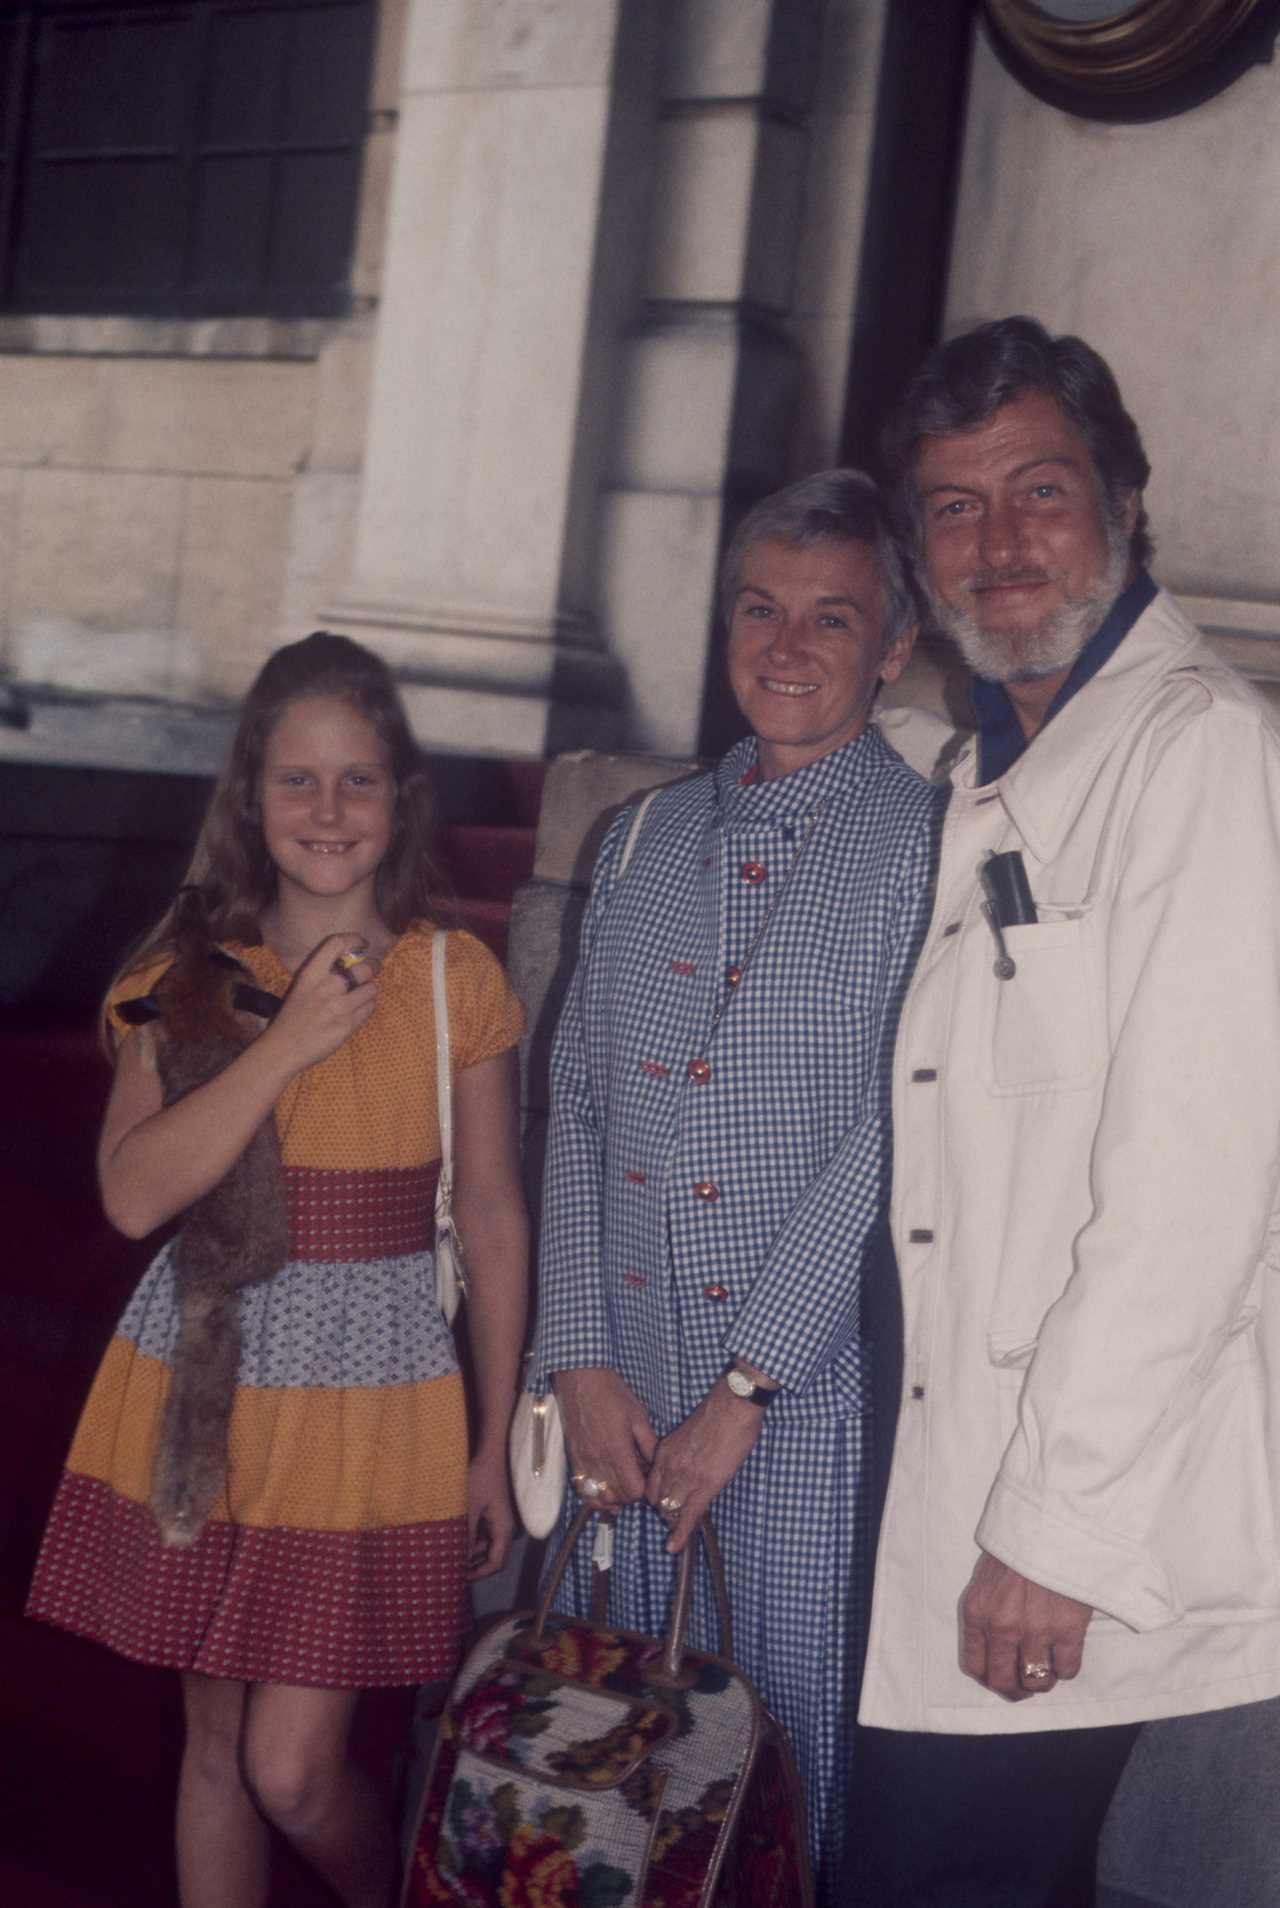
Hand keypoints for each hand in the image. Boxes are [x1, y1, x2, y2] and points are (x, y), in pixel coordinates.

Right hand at [264, 933, 377, 1071]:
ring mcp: (339, 1007)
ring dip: (370, 989)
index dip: (354, 939)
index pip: (336, 944)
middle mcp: (326, 987)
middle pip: (364, 967)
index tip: (362, 943)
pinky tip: (359, 1008)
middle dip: (373, 966)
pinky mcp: (348, 1025)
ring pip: (371, 988)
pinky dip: (368, 1005)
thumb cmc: (291, 1016)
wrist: (284, 1048)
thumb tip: (350, 961)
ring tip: (363, 992)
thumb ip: (322, 973)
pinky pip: (369, 1008)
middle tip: (373, 968)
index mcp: (310, 974)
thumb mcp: (300, 987)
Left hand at [467, 1445, 515, 1579]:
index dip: (480, 1573)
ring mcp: (500, 1520)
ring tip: (451, 1556)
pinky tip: (457, 1539)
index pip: (497, 1562)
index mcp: (504, 1529)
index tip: (460, 1577)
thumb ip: (464, 1535)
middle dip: (476, 1566)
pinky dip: (472, 1540)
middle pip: (494, 1557)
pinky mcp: (493, 1513)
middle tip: (454, 1570)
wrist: (489, 1454)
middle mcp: (506, 1527)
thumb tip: (458, 1560)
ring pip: (488, 1546)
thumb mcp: (468, 1508)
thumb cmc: (479, 1478)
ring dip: (472, 1553)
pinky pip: (485, 1535)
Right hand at [553, 1367, 656, 1507]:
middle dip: (631, 1493)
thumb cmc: (611, 1394)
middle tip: (636, 1477)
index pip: (634, 1491)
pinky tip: (603, 1487)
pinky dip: (594, 1494)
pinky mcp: (573, 1459)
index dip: (644, 1489)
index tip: (647, 1477)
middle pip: (618, 1498)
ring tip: (620, 1483)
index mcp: (617, 1452)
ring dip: (613, 1496)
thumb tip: (655, 1465)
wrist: (581, 1380)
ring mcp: (583, 1462)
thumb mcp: (639, 1416)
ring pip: (599, 1498)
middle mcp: (598, 1462)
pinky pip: (582, 1489)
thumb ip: (649, 1444)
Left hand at [645, 1380, 763, 1554]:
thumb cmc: (718, 1413)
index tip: (663, 1501)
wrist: (732, 1407)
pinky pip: (689, 1516)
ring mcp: (686, 1478)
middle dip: (664, 1510)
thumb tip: (690, 1463)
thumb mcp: (690, 1432)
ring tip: (680, 1526)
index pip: (650, 1484)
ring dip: (675, 1519)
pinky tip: (675, 1546)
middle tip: (674, 1514)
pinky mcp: (705, 1486)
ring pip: (671, 1509)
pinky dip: (681, 1534)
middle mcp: (670, 1466)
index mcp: (665, 1451)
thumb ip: (684, 1450)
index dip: (656, 1497)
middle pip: (657, 1500)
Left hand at [959, 1550, 1091, 1700]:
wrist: (1049, 1524)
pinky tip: (1064, 1654)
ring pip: (1036, 1682)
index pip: (974, 1666)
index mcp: (976, 1612)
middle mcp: (1002, 1627)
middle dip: (1014, 1690)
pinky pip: (1067, 1670)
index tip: (999, 1675)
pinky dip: (1066, 1669)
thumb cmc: (1016, 1547)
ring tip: (1046, 1669)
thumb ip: (985, 1613)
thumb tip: (993, 1647)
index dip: (988, 1677)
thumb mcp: (985, 1578)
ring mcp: (1036, 1630)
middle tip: (1024, 1686)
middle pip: (1003, 1682)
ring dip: (1041, 1681)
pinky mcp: (1068, 1629)